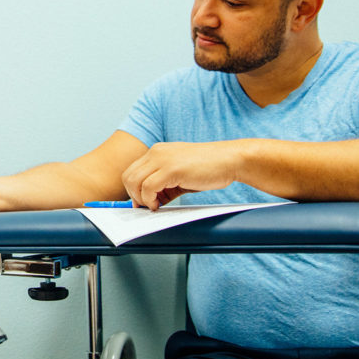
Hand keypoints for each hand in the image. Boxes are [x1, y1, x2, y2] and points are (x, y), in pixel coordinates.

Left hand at [121, 141, 240, 209]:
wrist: (231, 159)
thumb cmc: (210, 168)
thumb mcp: (180, 176)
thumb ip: (164, 185)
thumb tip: (150, 202)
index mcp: (157, 152)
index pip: (132, 171)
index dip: (132, 189)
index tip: (140, 202)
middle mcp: (156, 152)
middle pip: (128, 176)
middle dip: (133, 195)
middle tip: (146, 206)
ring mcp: (162, 159)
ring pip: (134, 182)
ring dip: (140, 198)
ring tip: (154, 206)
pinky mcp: (171, 169)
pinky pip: (148, 187)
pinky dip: (149, 199)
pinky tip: (159, 204)